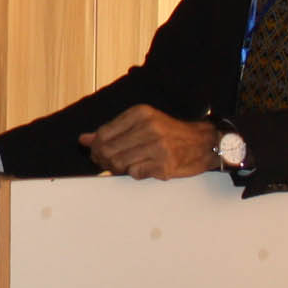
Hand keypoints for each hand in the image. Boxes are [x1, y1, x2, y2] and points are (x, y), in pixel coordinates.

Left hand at [79, 106, 217, 179]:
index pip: (104, 133)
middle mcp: (148, 127)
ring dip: (117, 169)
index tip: (97, 153)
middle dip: (102, 160)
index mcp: (140, 114)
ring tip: (125, 167)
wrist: (204, 144)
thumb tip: (84, 140)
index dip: (96, 146)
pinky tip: (142, 168)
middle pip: (108, 149)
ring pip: (118, 163)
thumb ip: (112, 131)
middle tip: (106, 164)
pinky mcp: (164, 164)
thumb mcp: (142, 124)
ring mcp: (157, 146)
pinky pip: (135, 173)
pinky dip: (134, 173)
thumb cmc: (170, 134)